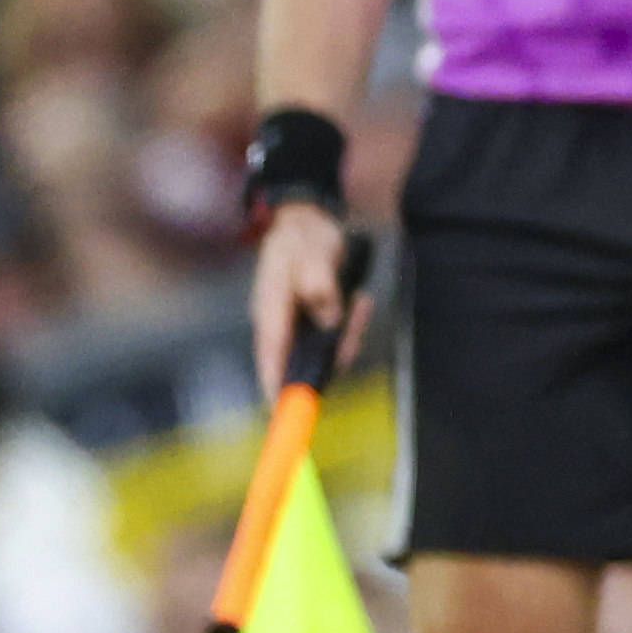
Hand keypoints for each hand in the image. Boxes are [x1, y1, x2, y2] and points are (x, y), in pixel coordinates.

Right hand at [251, 200, 351, 398]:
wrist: (304, 221)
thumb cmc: (304, 238)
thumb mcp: (314, 252)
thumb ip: (320, 283)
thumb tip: (330, 318)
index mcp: (271, 309)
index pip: (271, 354)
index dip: (275, 384)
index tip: (282, 411)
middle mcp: (278, 323)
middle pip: (303, 358)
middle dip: (335, 350)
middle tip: (358, 313)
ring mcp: (294, 323)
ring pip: (323, 348)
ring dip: (348, 333)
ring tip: (360, 301)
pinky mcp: (309, 319)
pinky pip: (332, 334)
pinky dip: (350, 322)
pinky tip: (360, 301)